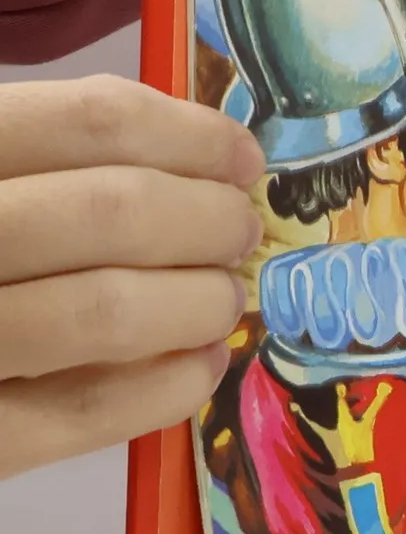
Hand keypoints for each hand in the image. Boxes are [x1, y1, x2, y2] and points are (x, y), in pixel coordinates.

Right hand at [0, 76, 263, 479]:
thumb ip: (37, 160)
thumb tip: (194, 160)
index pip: (87, 121)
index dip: (189, 137)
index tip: (240, 158)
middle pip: (110, 213)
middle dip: (206, 221)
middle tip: (238, 232)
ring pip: (103, 311)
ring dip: (195, 301)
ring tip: (221, 298)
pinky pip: (78, 413)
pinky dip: (162, 388)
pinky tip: (196, 366)